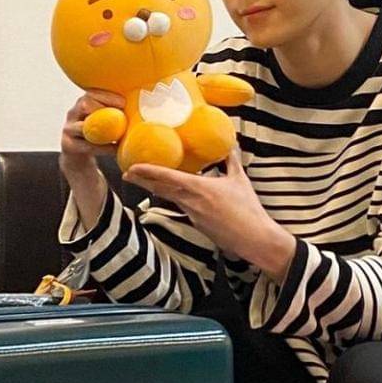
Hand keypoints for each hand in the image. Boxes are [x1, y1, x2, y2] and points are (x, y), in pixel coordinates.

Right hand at [60, 90, 124, 230]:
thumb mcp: (103, 121)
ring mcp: (68, 130)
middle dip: (102, 108)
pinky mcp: (68, 146)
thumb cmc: (97, 136)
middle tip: (120, 116)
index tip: (123, 102)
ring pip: (83, 126)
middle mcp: (72, 113)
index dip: (107, 96)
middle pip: (84, 104)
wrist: (78, 156)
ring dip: (104, 131)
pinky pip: (86, 145)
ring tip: (120, 134)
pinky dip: (103, 147)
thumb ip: (116, 113)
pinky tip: (116, 149)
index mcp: (82, 103)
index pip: (92, 92)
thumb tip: (145, 105)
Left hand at [124, 148, 296, 282]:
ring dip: (157, 189)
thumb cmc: (247, 209)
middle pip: (161, 189)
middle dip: (143, 181)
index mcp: (198, 188)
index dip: (147, 171)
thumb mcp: (240, 180)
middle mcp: (190, 202)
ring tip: (145, 181)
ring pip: (170, 198)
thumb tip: (230, 145)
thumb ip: (232, 161)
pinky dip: (175, 199)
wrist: (253, 238)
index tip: (132, 167)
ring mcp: (192, 215)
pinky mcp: (197, 225)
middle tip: (128, 174)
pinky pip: (182, 207)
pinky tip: (174, 195)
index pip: (167, 177)